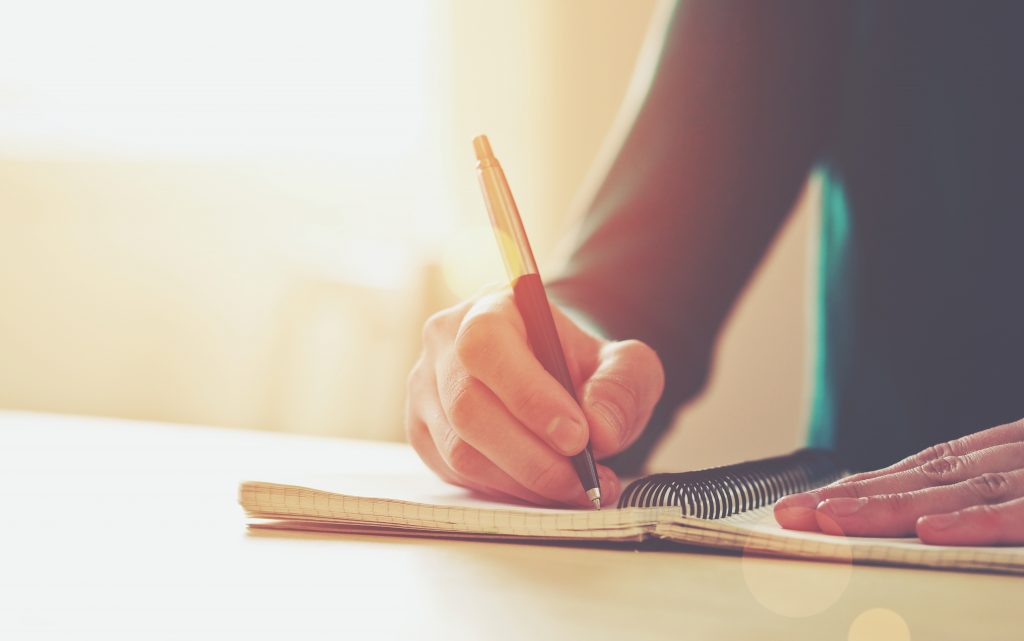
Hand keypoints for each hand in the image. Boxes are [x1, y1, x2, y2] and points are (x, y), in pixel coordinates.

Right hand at [405, 289, 663, 506]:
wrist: (554, 377)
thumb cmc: (580, 365)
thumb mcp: (621, 363)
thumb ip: (621, 386)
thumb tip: (600, 431)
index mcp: (487, 310)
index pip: (486, 346)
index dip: (528, 395)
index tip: (577, 436)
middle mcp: (444, 346)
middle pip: (468, 407)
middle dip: (531, 455)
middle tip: (582, 478)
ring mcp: (426, 392)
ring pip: (460, 450)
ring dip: (523, 481)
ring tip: (574, 489)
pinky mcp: (424, 435)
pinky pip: (456, 474)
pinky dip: (505, 491)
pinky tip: (542, 489)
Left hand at [775, 419, 1023, 544]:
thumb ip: (996, 492)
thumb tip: (932, 519)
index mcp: (1012, 451)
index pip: (928, 468)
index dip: (867, 485)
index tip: (811, 503)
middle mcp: (1019, 456)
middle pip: (927, 477)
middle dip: (854, 495)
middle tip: (791, 512)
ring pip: (960, 489)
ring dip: (891, 505)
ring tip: (830, 519)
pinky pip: (1020, 511)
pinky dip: (974, 520)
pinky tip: (929, 531)